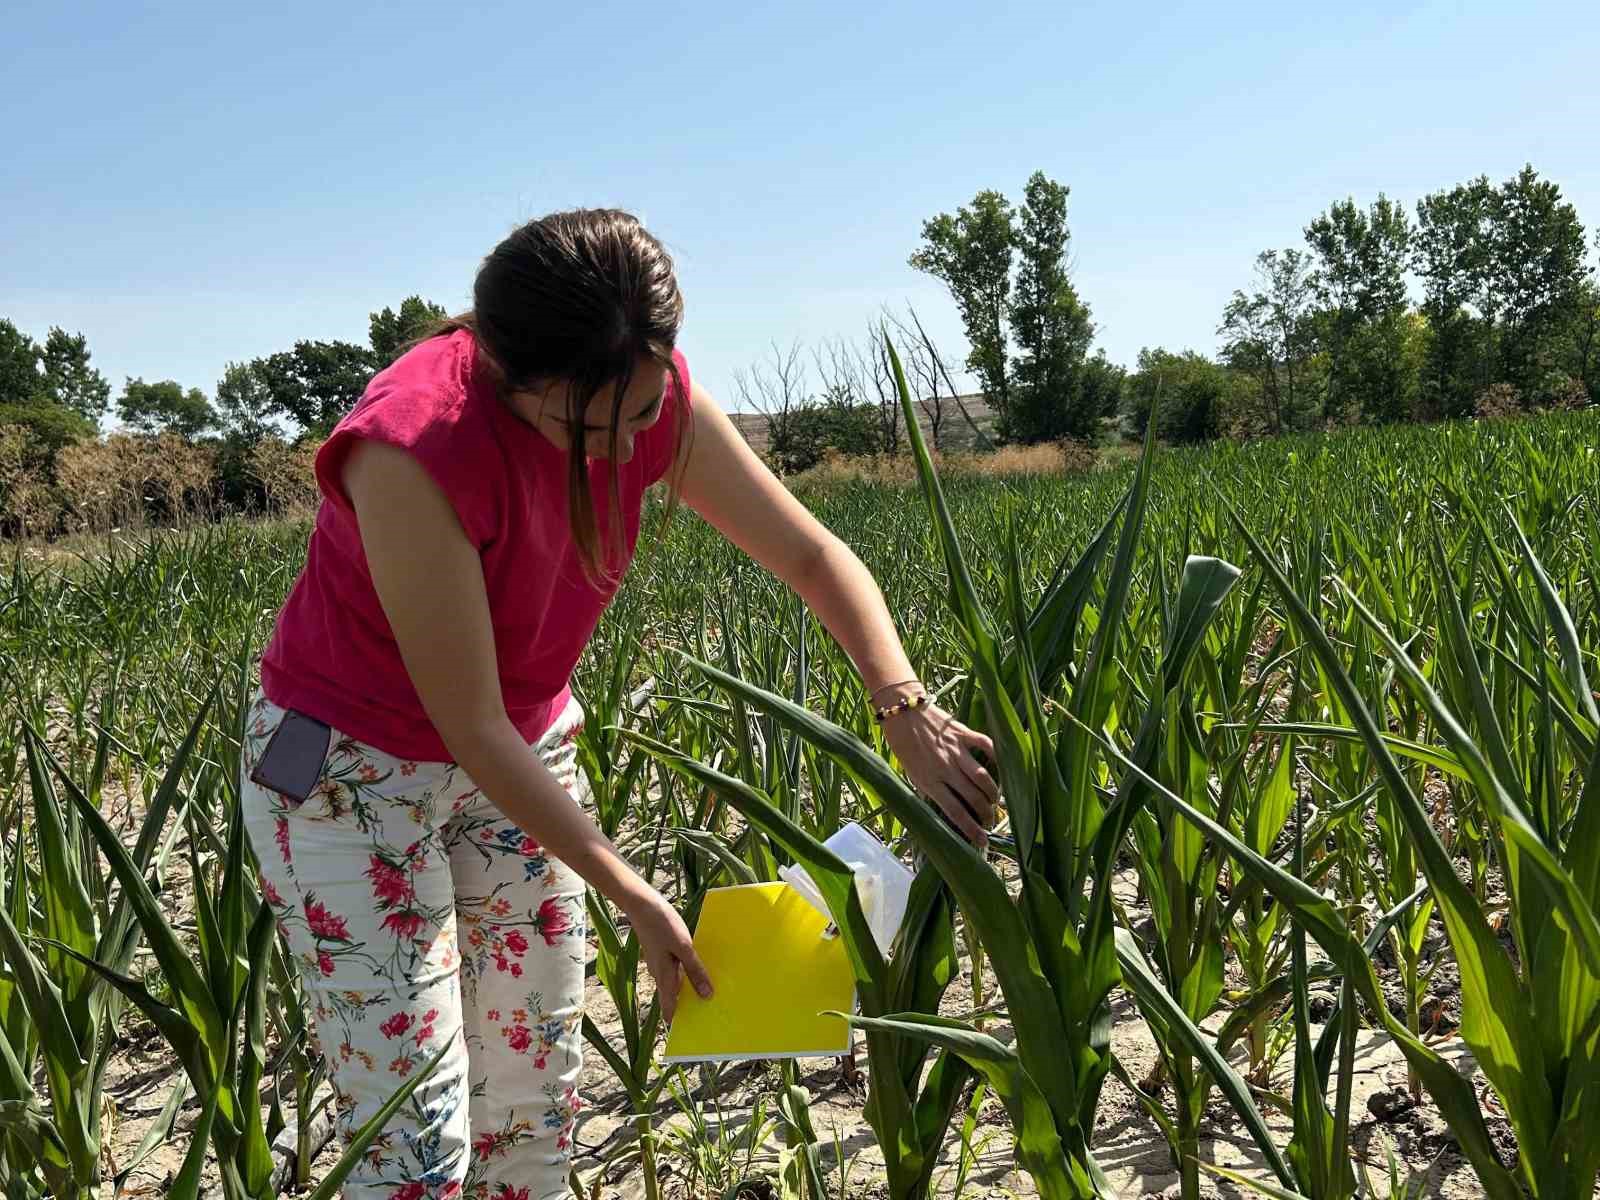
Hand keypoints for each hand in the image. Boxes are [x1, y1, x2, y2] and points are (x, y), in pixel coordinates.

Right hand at [624, 888, 712, 1022]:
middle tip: (708, 1013)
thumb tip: (707, 995)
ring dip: (689, 989)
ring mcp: (660, 962)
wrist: (641, 903)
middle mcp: (660, 973)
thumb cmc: (662, 924)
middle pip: (674, 997)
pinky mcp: (662, 951)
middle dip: (688, 1006)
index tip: (690, 1034)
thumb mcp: (683, 947)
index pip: (669, 1008)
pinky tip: (699, 967)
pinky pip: (676, 969)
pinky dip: (687, 973)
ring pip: (676, 983)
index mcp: (664, 977)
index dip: (677, 1022)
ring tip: (710, 992)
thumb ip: (695, 971)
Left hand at [880, 701, 999, 847]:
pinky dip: (996, 757)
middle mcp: (944, 768)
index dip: (971, 829)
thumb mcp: (911, 774)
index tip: (982, 842)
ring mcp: (955, 750)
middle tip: (991, 820)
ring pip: (982, 777)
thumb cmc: (904, 745)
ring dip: (993, 792)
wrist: (901, 712)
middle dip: (986, 813)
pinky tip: (1001, 767)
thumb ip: (929, 789)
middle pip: (972, 797)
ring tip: (995, 800)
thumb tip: (947, 806)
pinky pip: (985, 745)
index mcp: (929, 781)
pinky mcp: (962, 733)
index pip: (955, 811)